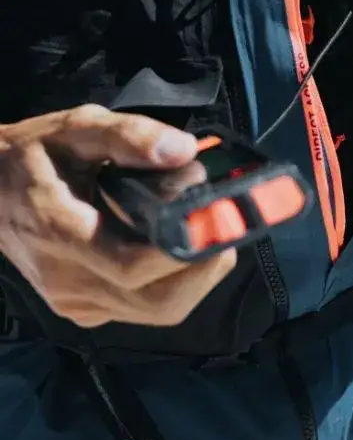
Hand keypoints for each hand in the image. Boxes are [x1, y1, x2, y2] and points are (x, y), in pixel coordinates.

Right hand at [0, 105, 235, 327]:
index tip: (221, 220)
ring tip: (214, 235)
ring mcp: (76, 302)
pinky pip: (145, 308)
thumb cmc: (36, 156)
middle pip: (157, 301)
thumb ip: (128, 136)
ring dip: (199, 278)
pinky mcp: (86, 310)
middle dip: (206, 269)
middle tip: (230, 227)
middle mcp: (67, 280)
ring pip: (158, 311)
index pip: (133, 264)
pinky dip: (177, 284)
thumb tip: (184, 150)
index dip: (186, 249)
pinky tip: (184, 248)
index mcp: (58, 234)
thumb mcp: (76, 128)